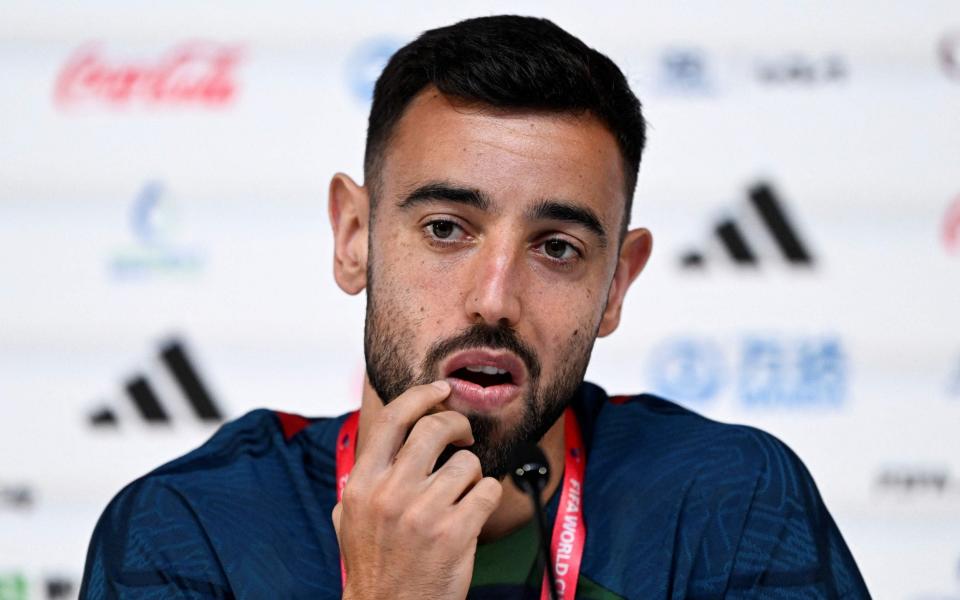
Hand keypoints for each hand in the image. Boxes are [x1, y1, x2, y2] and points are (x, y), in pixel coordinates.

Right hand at [332, 381, 503, 599]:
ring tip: (461, 496)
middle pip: (435, 428)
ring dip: (472, 475)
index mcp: (362, 484)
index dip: (421, 395)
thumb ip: (361, 480)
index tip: (441, 389)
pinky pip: (489, 490)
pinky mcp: (456, 532)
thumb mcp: (348, 519)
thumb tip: (380, 443)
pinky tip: (475, 512)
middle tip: (463, 436)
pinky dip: (488, 496)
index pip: (393, 418)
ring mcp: (424, 512)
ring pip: (468, 463)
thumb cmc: (374, 566)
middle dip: (457, 425)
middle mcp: (390, 493)